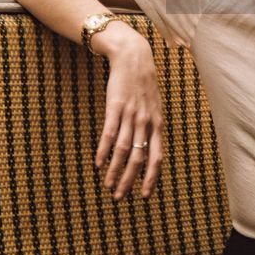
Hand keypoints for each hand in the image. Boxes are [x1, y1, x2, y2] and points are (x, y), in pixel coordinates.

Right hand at [93, 24, 163, 199]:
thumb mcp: (154, 107)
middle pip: (139, 158)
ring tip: (108, 184)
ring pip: (123, 150)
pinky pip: (109, 133)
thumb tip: (147, 149)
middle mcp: (146, 122)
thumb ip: (151, 127)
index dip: (151, 178)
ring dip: (115, 170)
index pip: (157, 157)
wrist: (134, 57)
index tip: (144, 195)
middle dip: (130, 180)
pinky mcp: (116, 107)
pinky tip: (97, 163)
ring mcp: (131, 115)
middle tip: (120, 197)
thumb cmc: (143, 85)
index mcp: (157, 124)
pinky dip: (103, 151)